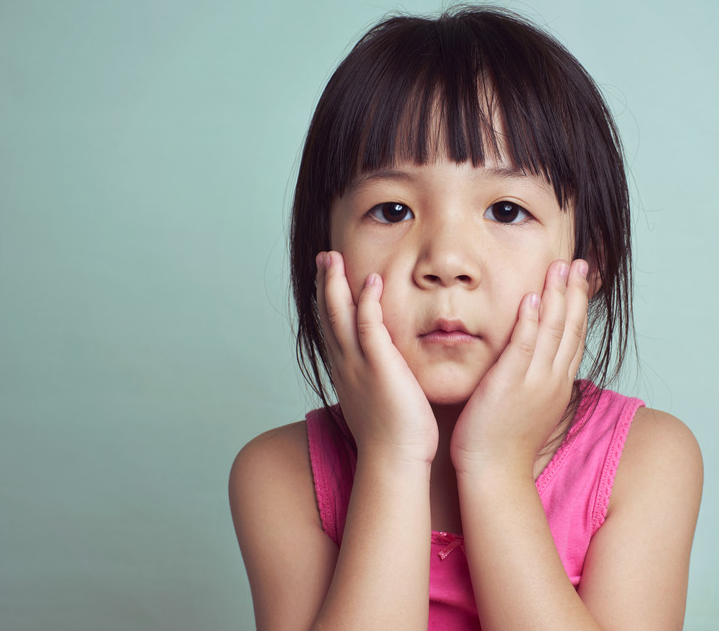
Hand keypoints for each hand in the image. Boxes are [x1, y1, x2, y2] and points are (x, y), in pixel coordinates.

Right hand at [316, 251, 438, 465]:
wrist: (395, 460)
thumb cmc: (394, 438)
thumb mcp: (379, 403)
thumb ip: (378, 383)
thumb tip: (384, 377)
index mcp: (346, 372)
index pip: (332, 329)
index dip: (327, 302)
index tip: (326, 280)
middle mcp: (345, 365)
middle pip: (327, 315)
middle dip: (323, 284)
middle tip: (323, 257)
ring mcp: (358, 364)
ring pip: (339, 314)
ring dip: (335, 283)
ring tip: (333, 257)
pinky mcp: (378, 366)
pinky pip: (368, 325)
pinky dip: (367, 300)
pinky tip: (371, 280)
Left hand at [450, 259, 589, 476]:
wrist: (494, 472)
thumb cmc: (504, 441)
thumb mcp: (529, 405)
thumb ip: (534, 379)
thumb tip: (534, 361)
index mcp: (558, 383)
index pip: (574, 336)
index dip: (578, 305)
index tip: (580, 278)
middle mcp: (553, 379)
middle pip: (570, 328)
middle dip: (575, 292)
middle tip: (578, 262)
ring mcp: (535, 382)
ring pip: (552, 331)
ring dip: (557, 296)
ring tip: (560, 267)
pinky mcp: (511, 384)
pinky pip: (524, 346)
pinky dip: (530, 321)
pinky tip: (531, 297)